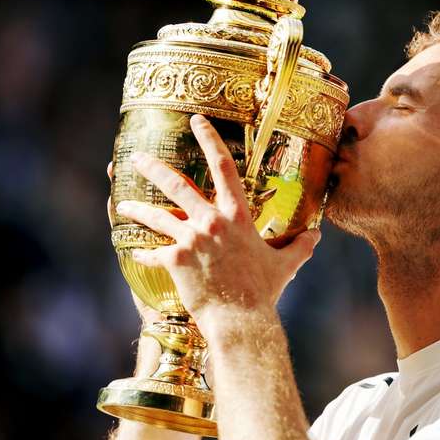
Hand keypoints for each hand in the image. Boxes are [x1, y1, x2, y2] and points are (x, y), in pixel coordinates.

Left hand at [114, 114, 321, 330]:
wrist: (241, 319)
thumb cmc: (264, 291)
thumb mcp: (286, 265)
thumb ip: (300, 246)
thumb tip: (316, 235)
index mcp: (238, 216)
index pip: (224, 167)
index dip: (209, 139)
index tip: (196, 121)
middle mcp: (212, 221)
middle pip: (177, 185)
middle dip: (154, 167)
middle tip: (136, 157)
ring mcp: (192, 240)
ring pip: (157, 216)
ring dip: (137, 208)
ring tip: (123, 203)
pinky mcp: (176, 261)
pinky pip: (152, 253)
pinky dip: (143, 252)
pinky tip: (134, 251)